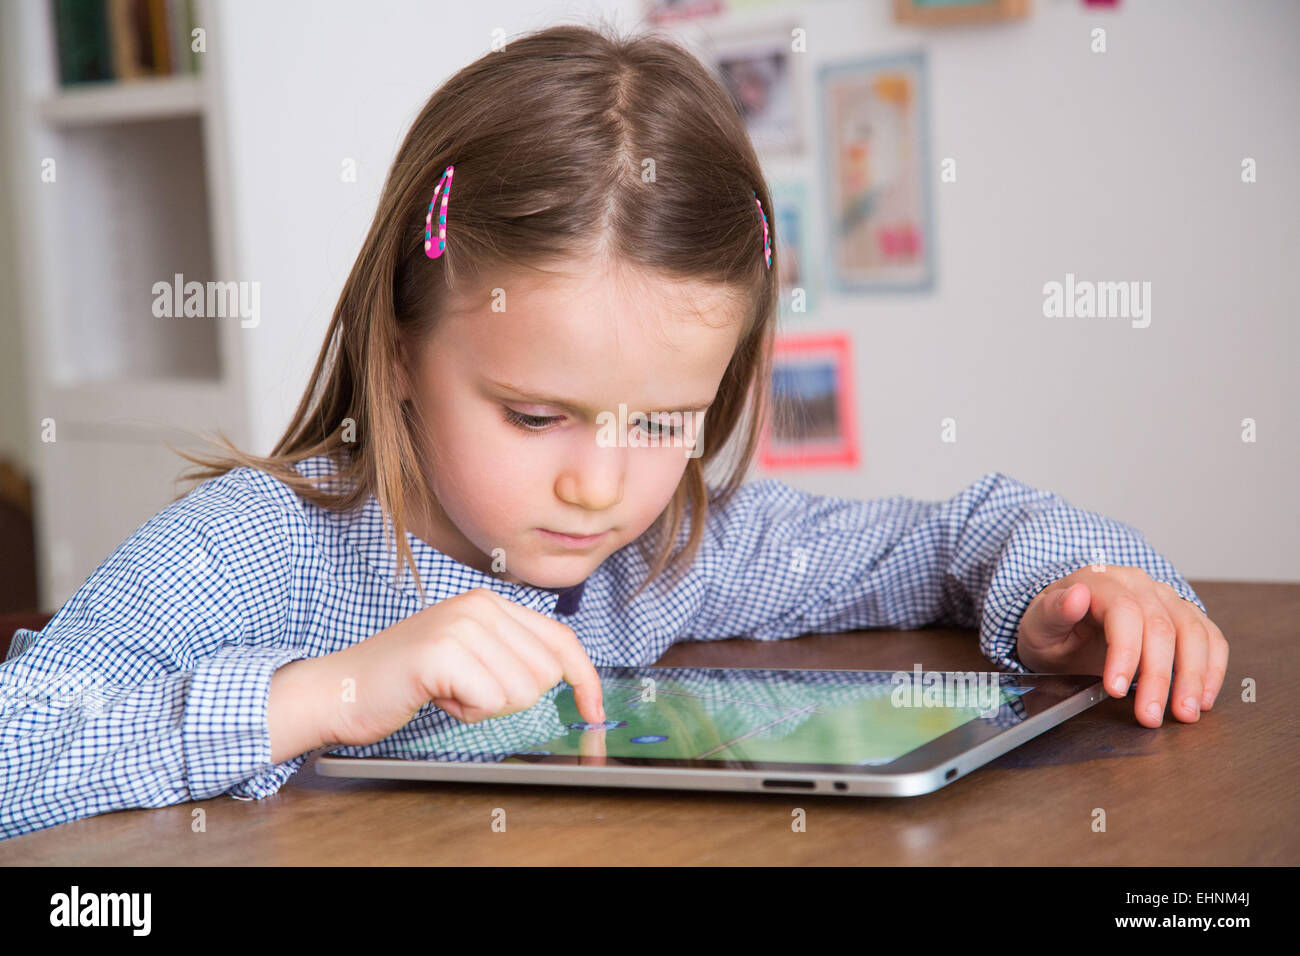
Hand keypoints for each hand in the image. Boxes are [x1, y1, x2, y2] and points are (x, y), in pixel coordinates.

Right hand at [319, 587, 604, 747]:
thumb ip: (511, 655)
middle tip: (465, 690)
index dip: (585, 678)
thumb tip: (566, 675)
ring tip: (447, 691)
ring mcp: (460, 626)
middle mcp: (479, 605)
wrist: (341, 689)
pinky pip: (490, 702)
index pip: (560, 639)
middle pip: (545, 673)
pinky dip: (466, 713)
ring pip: (521, 692)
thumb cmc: (405, 680)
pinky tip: (437, 697)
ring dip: (485, 707)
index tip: (595, 709)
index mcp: (490, 603)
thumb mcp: (468, 656)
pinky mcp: (443, 653)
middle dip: (510, 698)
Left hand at [1015, 566, 1227, 727]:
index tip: (1116, 689)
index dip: (1125, 652)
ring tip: (1184, 713)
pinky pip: (1209, 638)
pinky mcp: (1183, 617)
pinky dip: (1212, 668)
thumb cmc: (1052, 627)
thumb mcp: (1037, 623)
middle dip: (1159, 676)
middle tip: (1149, 716)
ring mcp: (1165, 598)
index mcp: (1102, 581)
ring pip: (1193, 633)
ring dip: (1193, 677)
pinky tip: (1204, 697)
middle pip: (1161, 627)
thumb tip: (1076, 596)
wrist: (1065, 626)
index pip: (1124, 612)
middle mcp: (1139, 585)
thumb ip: (1053, 611)